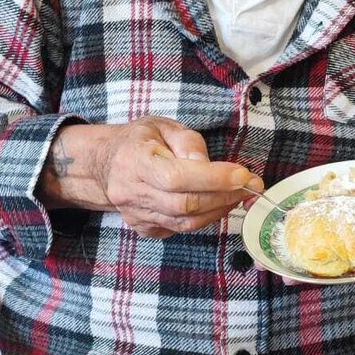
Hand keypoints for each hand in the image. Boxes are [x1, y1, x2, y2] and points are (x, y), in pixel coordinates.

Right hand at [40, 118, 256, 239]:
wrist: (104, 164)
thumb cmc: (139, 140)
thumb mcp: (163, 126)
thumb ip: (188, 142)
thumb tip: (208, 166)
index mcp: (135, 160)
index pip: (178, 177)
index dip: (215, 179)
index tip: (244, 175)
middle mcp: (132, 192)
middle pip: (185, 205)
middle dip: (224, 197)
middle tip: (249, 186)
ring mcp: (136, 215)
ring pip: (185, 222)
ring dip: (219, 210)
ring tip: (237, 194)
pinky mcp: (144, 228)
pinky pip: (180, 229)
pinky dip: (204, 218)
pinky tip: (216, 203)